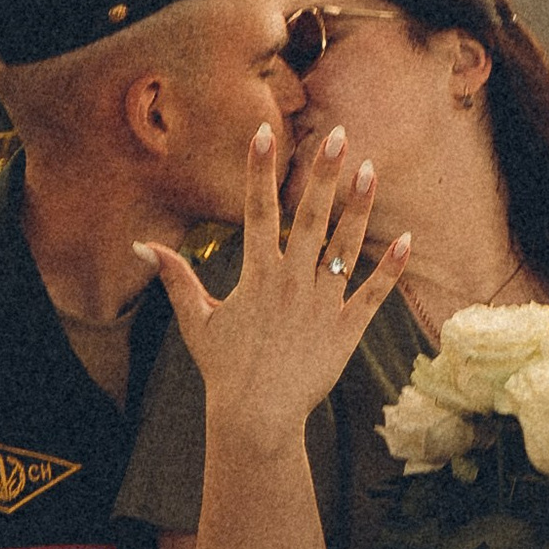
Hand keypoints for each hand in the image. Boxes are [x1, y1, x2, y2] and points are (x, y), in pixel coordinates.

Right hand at [135, 124, 410, 456]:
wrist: (257, 416)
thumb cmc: (224, 369)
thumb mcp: (196, 320)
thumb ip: (176, 278)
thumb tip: (142, 246)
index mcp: (257, 275)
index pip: (258, 210)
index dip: (260, 169)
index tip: (265, 131)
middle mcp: (292, 282)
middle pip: (311, 217)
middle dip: (324, 173)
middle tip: (339, 134)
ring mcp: (323, 305)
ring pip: (346, 247)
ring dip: (359, 207)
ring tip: (371, 170)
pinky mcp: (347, 330)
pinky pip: (373, 293)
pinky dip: (391, 268)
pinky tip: (406, 238)